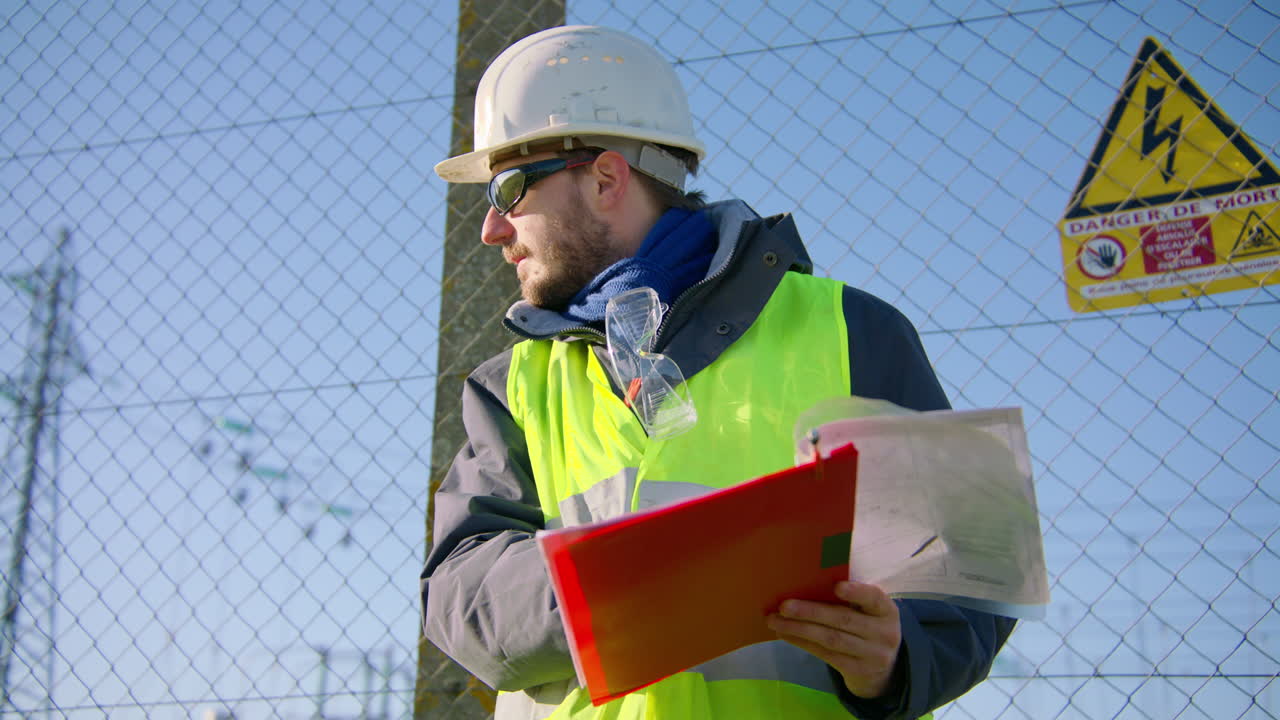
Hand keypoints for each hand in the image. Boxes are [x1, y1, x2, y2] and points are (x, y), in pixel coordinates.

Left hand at [766, 581, 901, 698]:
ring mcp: (872, 655)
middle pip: (843, 619)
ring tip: (775, 621)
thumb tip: (807, 581)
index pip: (874, 598)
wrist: (882, 668)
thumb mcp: (869, 612)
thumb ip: (850, 598)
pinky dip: (802, 643)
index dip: (857, 592)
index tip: (837, 586)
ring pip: (831, 639)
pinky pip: (825, 655)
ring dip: (799, 629)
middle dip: (811, 611)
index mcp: (887, 610)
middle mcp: (884, 633)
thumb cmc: (867, 626)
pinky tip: (786, 634)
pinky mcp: (857, 670)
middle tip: (784, 606)